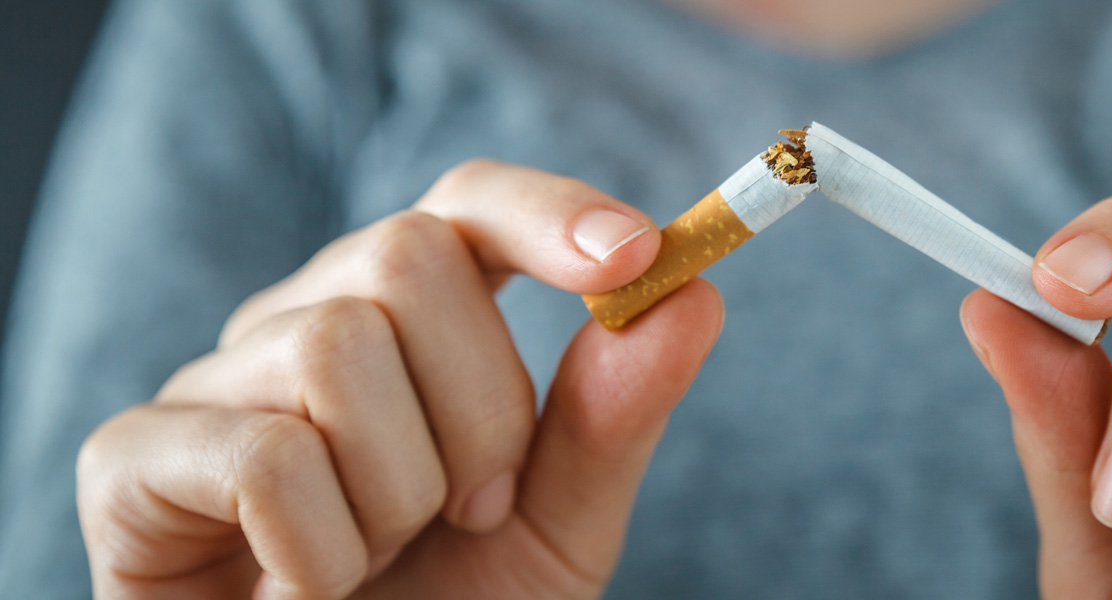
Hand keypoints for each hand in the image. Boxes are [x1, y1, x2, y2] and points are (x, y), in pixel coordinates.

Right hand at [76, 160, 724, 598]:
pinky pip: (264, 456)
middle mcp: (304, 325)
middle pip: (410, 253)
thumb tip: (694, 295)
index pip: (466, 204)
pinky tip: (305, 592)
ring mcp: (213, 385)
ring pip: (335, 346)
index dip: (548, 212)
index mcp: (406, 326)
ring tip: (378, 560)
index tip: (638, 256)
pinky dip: (319, 553)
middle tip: (470, 513)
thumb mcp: (554, 529)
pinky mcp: (133, 460)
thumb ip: (613, 421)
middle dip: (482, 410)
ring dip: (399, 493)